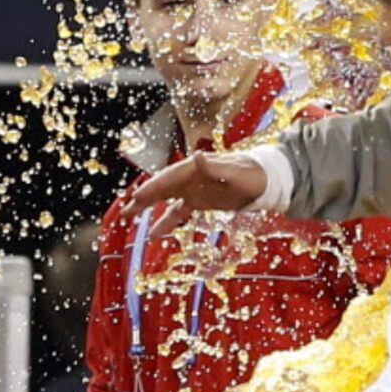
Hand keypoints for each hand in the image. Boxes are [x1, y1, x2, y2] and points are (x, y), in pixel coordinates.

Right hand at [125, 150, 265, 231]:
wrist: (264, 178)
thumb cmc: (252, 173)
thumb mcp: (236, 171)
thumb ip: (215, 167)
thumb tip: (198, 157)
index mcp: (195, 168)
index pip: (169, 178)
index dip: (152, 187)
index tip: (137, 197)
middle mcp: (190, 177)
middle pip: (161, 187)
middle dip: (143, 198)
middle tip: (126, 210)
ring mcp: (193, 190)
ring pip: (166, 200)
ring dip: (148, 209)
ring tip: (129, 218)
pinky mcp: (199, 201)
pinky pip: (178, 212)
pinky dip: (166, 222)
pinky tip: (154, 234)